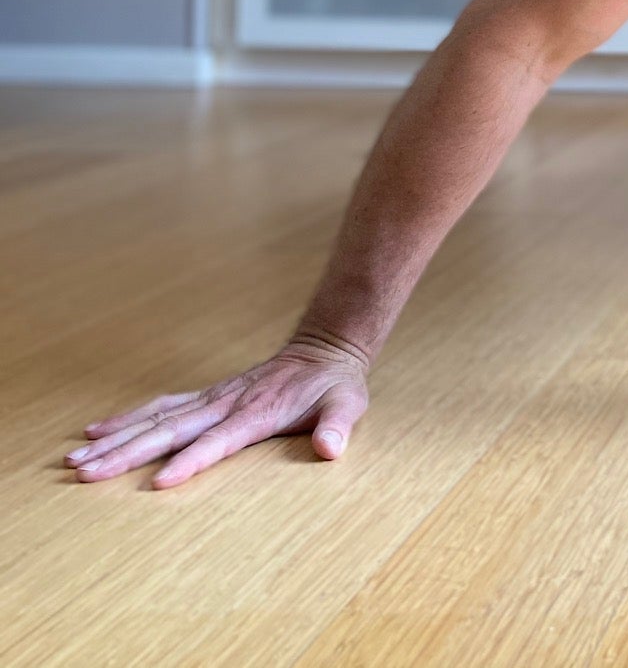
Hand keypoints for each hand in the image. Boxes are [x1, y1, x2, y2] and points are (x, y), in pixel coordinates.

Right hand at [63, 335, 370, 489]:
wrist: (324, 348)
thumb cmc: (334, 384)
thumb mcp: (347, 404)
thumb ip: (337, 427)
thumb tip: (330, 449)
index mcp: (258, 412)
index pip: (218, 441)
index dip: (191, 461)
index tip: (158, 482)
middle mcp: (226, 403)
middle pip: (171, 431)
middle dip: (128, 454)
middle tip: (86, 475)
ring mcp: (213, 398)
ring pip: (156, 419)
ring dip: (117, 439)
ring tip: (77, 460)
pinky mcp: (206, 396)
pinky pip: (161, 406)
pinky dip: (128, 418)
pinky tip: (97, 432)